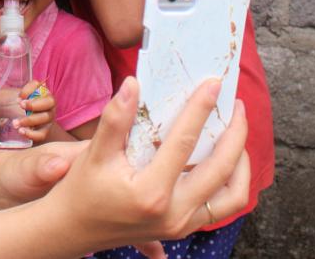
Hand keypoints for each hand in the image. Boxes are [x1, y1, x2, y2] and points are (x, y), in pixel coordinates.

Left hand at [16, 80, 55, 143]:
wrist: (28, 124)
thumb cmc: (16, 107)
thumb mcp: (6, 101)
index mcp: (38, 90)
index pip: (38, 85)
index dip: (30, 89)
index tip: (19, 96)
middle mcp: (47, 102)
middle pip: (49, 101)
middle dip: (34, 104)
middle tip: (20, 106)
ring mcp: (49, 117)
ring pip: (45, 117)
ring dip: (30, 120)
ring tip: (15, 123)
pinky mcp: (46, 130)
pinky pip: (43, 133)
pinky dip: (32, 134)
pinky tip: (22, 132)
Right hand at [40, 77, 249, 252]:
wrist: (73, 228)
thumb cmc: (81, 190)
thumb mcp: (94, 153)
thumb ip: (115, 119)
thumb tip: (132, 84)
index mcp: (151, 192)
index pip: (184, 143)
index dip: (201, 109)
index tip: (213, 85)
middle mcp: (174, 213)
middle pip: (221, 169)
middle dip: (236, 133)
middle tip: (237, 106)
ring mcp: (182, 225)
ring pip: (233, 196)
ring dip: (241, 163)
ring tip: (236, 134)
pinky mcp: (184, 229)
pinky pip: (223, 208)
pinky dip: (231, 182)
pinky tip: (224, 160)